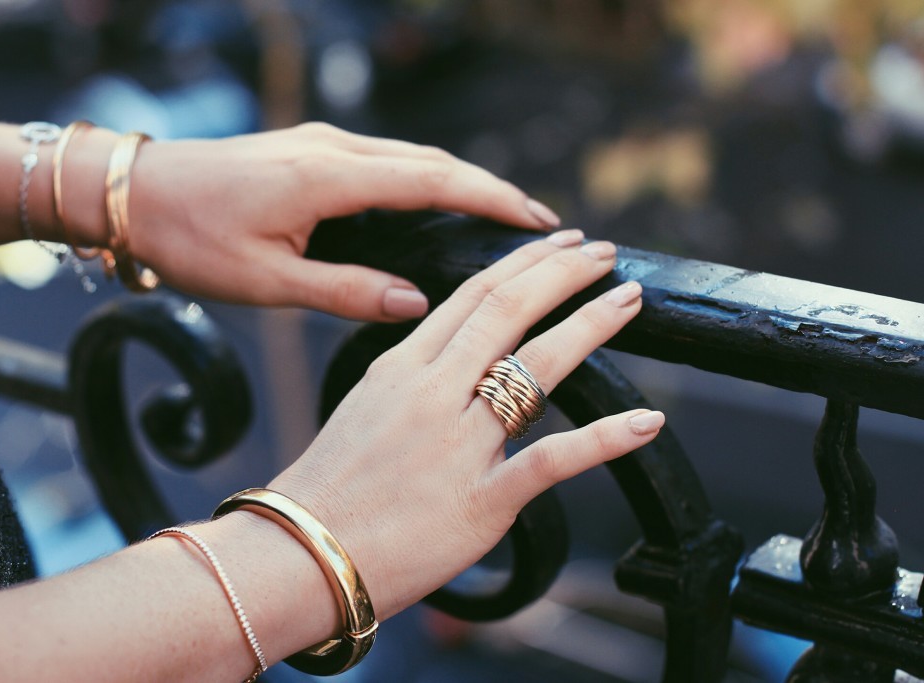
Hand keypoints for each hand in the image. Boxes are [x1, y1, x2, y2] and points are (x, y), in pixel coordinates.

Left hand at [125, 123, 560, 320]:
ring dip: (459, 181)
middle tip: (539, 225)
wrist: (129, 191)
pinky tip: (435, 205)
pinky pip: (383, 159)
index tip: (538, 221)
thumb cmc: (188, 237)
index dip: (491, 199)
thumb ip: (344, 291)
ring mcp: (320, 142)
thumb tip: (414, 302)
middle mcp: (332, 148)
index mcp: (327, 177)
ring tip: (500, 216)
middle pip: (433, 161)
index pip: (433, 181)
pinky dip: (423, 179)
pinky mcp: (308, 149)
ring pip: (410, 156)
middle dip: (490, 189)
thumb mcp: (265, 281)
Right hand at [265, 232, 664, 618]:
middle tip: (604, 252)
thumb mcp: (364, 409)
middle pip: (508, 310)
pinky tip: (649, 419)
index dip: (524, 264)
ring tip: (628, 299)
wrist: (299, 558)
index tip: (559, 244)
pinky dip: (606, 438)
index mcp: (401, 367)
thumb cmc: (328, 489)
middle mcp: (432, 392)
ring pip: (537, 365)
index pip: (471, 295)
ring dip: (591, 324)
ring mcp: (457, 443)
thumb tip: (459, 359)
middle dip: (563, 272)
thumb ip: (414, 378)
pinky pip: (552, 459)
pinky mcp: (480, 500)